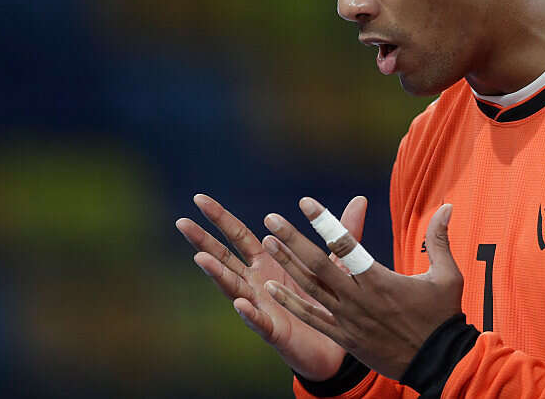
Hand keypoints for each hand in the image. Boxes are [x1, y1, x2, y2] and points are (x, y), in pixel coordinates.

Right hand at [176, 193, 367, 380]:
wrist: (336, 345)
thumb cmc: (325, 300)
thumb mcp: (335, 261)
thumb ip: (343, 231)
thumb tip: (361, 199)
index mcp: (266, 262)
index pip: (238, 235)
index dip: (220, 218)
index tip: (200, 199)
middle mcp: (256, 282)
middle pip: (224, 256)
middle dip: (203, 239)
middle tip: (182, 220)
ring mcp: (260, 306)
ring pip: (233, 287)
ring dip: (217, 273)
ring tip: (202, 259)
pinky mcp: (272, 330)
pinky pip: (258, 321)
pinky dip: (249, 312)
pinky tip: (241, 303)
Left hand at [261, 198, 462, 379]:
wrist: (438, 363)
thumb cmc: (443, 317)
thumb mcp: (447, 276)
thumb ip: (439, 238)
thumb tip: (447, 206)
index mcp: (379, 279)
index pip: (346, 243)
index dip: (323, 221)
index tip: (305, 203)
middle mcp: (359, 297)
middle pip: (319, 264)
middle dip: (293, 239)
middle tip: (272, 219)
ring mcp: (349, 319)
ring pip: (310, 288)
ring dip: (287, 264)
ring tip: (268, 243)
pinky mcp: (345, 337)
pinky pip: (312, 318)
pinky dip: (291, 302)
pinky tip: (271, 288)